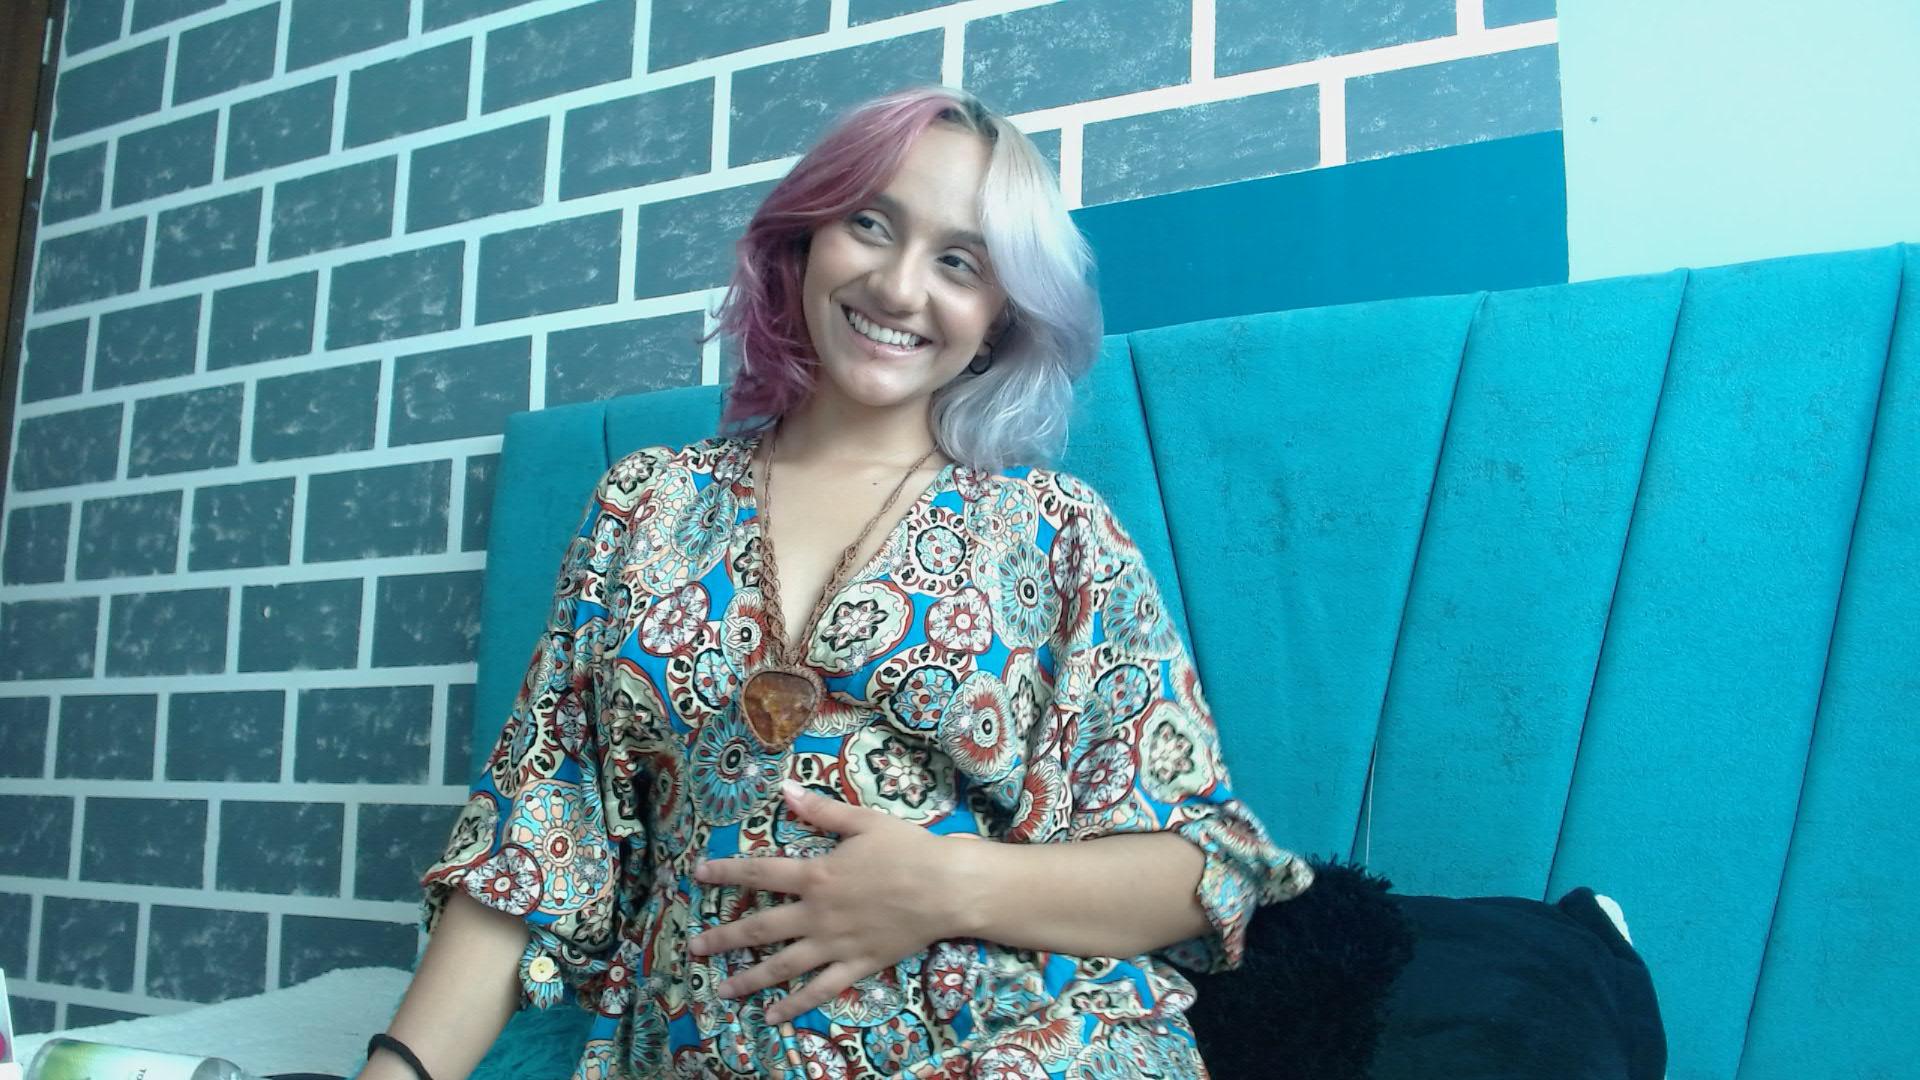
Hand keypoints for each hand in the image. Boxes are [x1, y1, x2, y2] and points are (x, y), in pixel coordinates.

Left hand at [687, 780, 974, 1022]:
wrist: (946, 888)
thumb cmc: (908, 849)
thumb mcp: (864, 822)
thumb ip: (822, 811)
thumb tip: (785, 789)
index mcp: (816, 875)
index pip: (760, 872)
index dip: (727, 872)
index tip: (698, 874)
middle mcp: (817, 913)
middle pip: (761, 927)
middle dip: (724, 938)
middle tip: (694, 948)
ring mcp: (835, 943)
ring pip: (783, 965)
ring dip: (750, 978)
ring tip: (722, 991)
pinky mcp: (857, 964)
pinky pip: (821, 989)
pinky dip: (796, 1004)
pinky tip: (774, 1016)